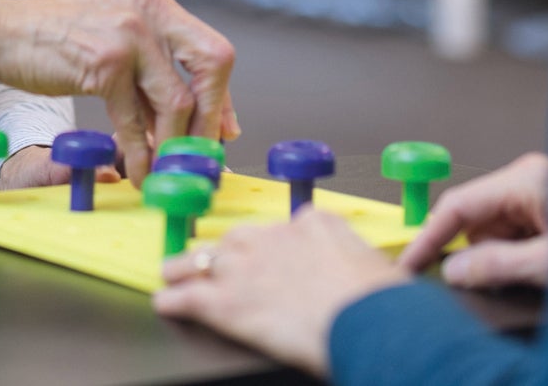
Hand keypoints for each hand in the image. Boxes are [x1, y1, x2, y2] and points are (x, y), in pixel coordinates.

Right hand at [0, 0, 237, 181]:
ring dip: (174, 145)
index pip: (213, 50)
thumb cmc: (56, 40)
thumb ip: (153, 66)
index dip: (221, 96)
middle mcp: (149, 11)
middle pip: (213, 65)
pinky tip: (138, 173)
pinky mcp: (105, 63)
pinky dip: (140, 155)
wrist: (1, 31)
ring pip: (177, 101)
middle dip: (212, 117)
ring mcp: (128, 35)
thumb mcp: (115, 37)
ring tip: (166, 171)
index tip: (223, 131)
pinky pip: (135, 121)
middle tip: (201, 154)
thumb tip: (198, 114)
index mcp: (155, 2)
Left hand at [154, 212, 407, 374]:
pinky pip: (188, 296)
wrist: (367, 321)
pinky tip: (165, 301)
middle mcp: (274, 239)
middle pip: (237, 238)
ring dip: (187, 267)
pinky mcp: (226, 301)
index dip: (276, 245)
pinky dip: (173, 299)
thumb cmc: (382, 303)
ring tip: (175, 271)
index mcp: (315, 226)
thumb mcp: (380, 269)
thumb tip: (373, 276)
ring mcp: (245, 268)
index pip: (288, 227)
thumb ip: (363, 265)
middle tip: (214, 260)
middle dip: (225, 251)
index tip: (273, 253)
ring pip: (204, 259)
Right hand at [397, 151, 547, 288]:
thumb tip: (454, 270)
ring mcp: (538, 196)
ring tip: (532, 278)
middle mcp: (527, 181)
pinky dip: (515, 259)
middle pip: (475, 221)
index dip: (429, 237)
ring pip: (494, 233)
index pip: (459, 205)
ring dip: (501, 260)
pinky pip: (513, 237)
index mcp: (526, 181)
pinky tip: (537, 274)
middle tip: (482, 286)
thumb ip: (498, 266)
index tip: (409, 262)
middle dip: (475, 255)